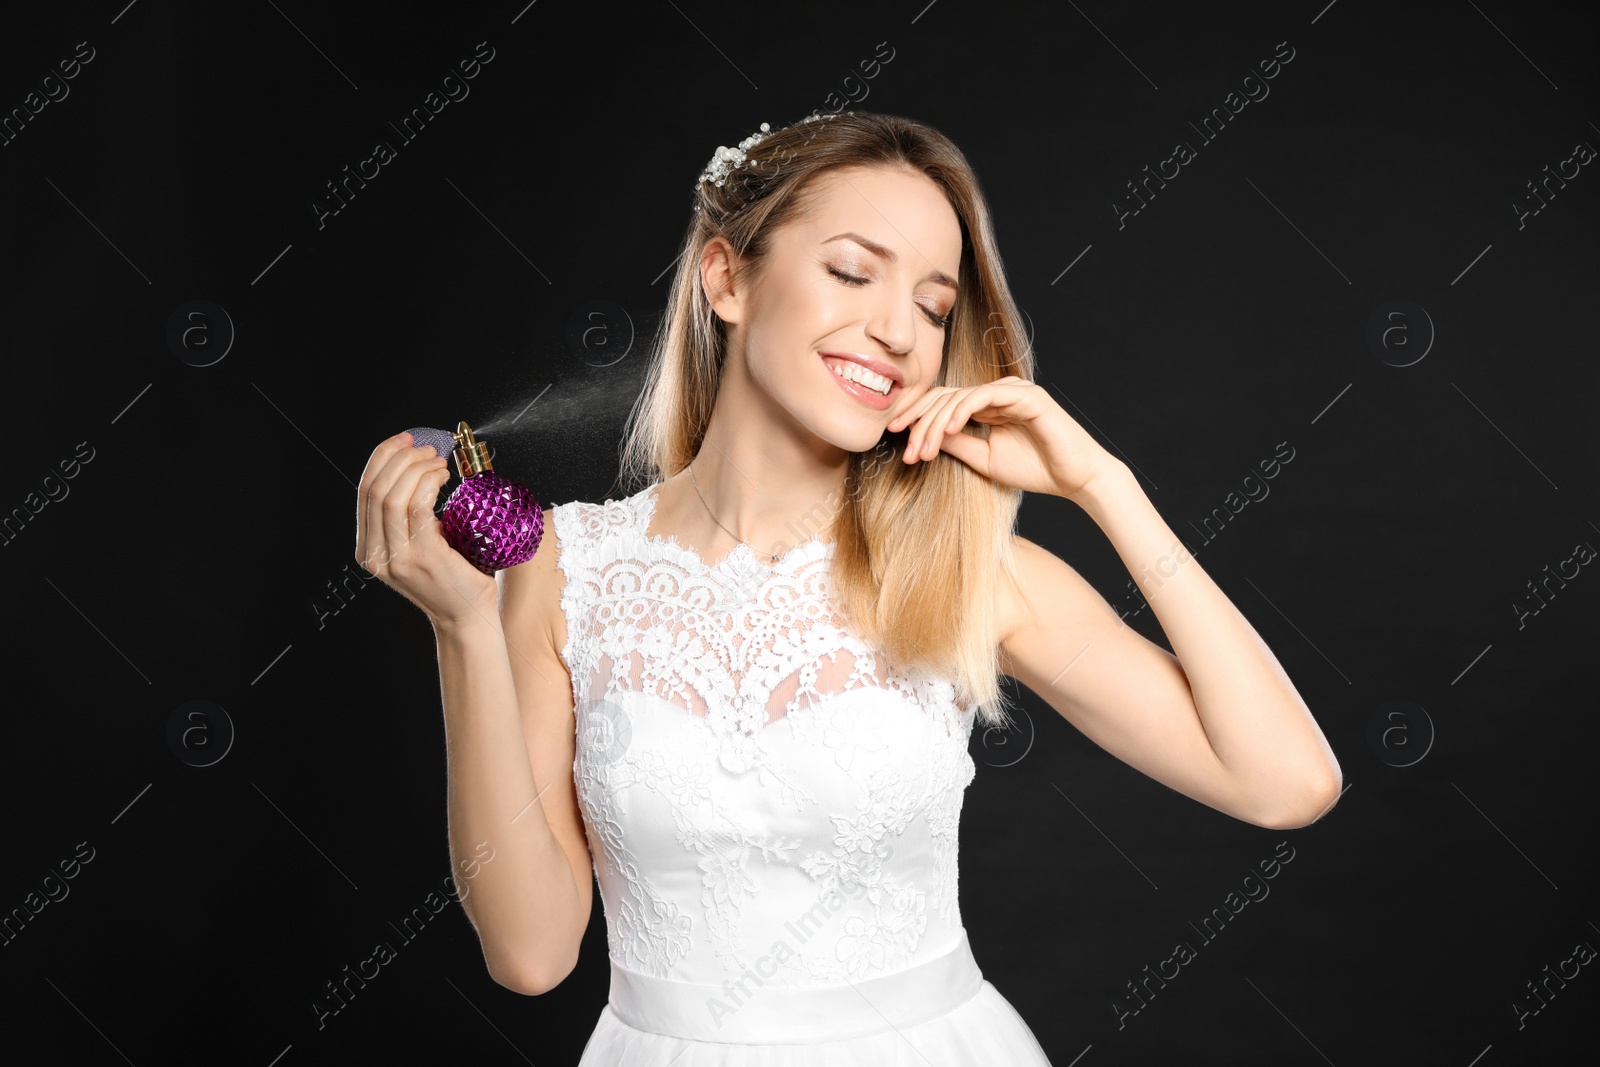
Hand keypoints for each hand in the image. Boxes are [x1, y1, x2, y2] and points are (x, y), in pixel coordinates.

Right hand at [355, 431, 498, 627]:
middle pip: (375, 489)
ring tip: (438, 462)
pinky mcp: (421, 556)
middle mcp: (374, 554)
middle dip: (400, 457)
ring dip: (416, 468)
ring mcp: (396, 558)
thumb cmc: (452, 578)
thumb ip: (409, 517)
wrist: (467, 619)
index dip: (382, 458)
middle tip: (428, 448)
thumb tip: (420, 468)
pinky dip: (429, 483)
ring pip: (392, 495)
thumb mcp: (419, 545)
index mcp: (368, 549)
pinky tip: (444, 477)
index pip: (364, 492)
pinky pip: (417, 507)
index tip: (405, 440)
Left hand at [885, 376, 1122, 501]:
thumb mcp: (984, 459)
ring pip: (960, 396)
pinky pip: (985, 396)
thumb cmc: (1036, 469)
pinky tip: (948, 430)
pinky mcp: (1026, 395)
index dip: (917, 418)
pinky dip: (962, 411)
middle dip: (920, 422)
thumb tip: (924, 434)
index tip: (895, 439)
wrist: (1076, 478)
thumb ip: (957, 444)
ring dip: (936, 423)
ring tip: (922, 449)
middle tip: (905, 450)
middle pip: (946, 397)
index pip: (943, 403)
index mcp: (987, 406)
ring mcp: (1012, 390)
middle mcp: (997, 393)